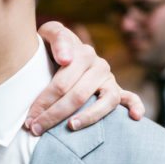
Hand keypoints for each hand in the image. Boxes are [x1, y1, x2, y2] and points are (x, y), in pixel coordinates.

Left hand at [32, 21, 143, 135]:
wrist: (61, 50)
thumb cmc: (50, 47)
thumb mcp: (48, 34)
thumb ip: (56, 38)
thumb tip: (66, 59)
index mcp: (82, 52)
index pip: (62, 82)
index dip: (43, 102)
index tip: (29, 119)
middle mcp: (99, 65)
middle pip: (78, 95)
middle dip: (54, 115)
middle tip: (36, 129)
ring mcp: (109, 79)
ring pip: (105, 101)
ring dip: (88, 117)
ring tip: (70, 127)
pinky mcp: (117, 89)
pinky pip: (130, 98)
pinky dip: (135, 106)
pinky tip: (134, 117)